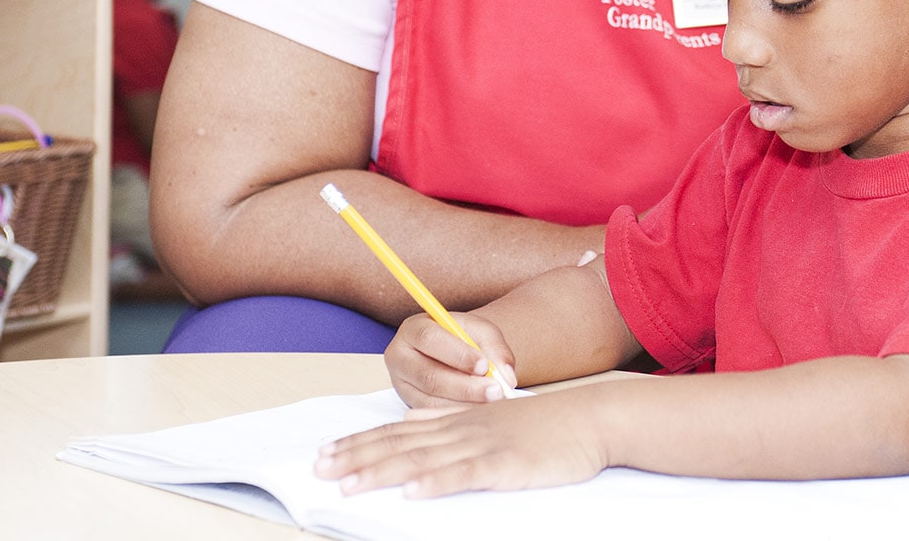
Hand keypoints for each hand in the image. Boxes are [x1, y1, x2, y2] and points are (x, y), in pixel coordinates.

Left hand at [316, 391, 606, 497]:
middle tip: (319, 470)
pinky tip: (413, 492)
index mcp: (457, 421)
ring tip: (350, 486)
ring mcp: (483, 446)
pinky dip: (437, 483)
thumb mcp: (490, 416)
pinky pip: (466, 475)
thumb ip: (449, 419)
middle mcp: (462, 430)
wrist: (590, 418)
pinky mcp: (505, 465)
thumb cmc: (544, 424)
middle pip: (400, 445)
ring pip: (423, 460)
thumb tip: (411, 420)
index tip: (326, 453)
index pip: (398, 431)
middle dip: (357, 458)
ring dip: (384, 473)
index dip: (360, 442)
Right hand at [384, 312, 517, 407]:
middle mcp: (400, 356)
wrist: (453, 351)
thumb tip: (507, 376)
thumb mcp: (481, 332)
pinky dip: (457, 413)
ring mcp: (401, 383)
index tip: (483, 365)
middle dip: (464, 386)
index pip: (430, 339)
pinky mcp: (408, 404)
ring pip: (430, 399)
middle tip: (495, 391)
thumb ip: (496, 349)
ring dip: (463, 403)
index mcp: (414, 329)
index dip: (457, 354)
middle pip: (428, 375)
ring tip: (491, 402)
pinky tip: (478, 411)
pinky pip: (432, 414)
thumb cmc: (465, 338)